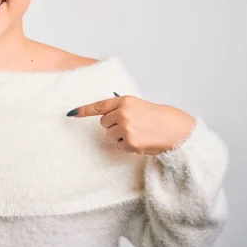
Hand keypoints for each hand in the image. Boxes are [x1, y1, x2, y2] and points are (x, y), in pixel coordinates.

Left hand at [67, 93, 195, 154]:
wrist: (175, 129)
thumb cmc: (157, 117)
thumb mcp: (138, 106)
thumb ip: (121, 108)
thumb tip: (104, 116)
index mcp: (124, 101)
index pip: (99, 105)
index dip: (83, 110)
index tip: (71, 113)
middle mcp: (123, 113)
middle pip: (103, 123)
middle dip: (113, 125)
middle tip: (131, 125)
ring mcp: (125, 128)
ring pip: (110, 135)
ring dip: (120, 136)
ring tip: (137, 133)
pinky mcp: (129, 142)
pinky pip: (119, 146)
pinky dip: (127, 145)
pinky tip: (139, 141)